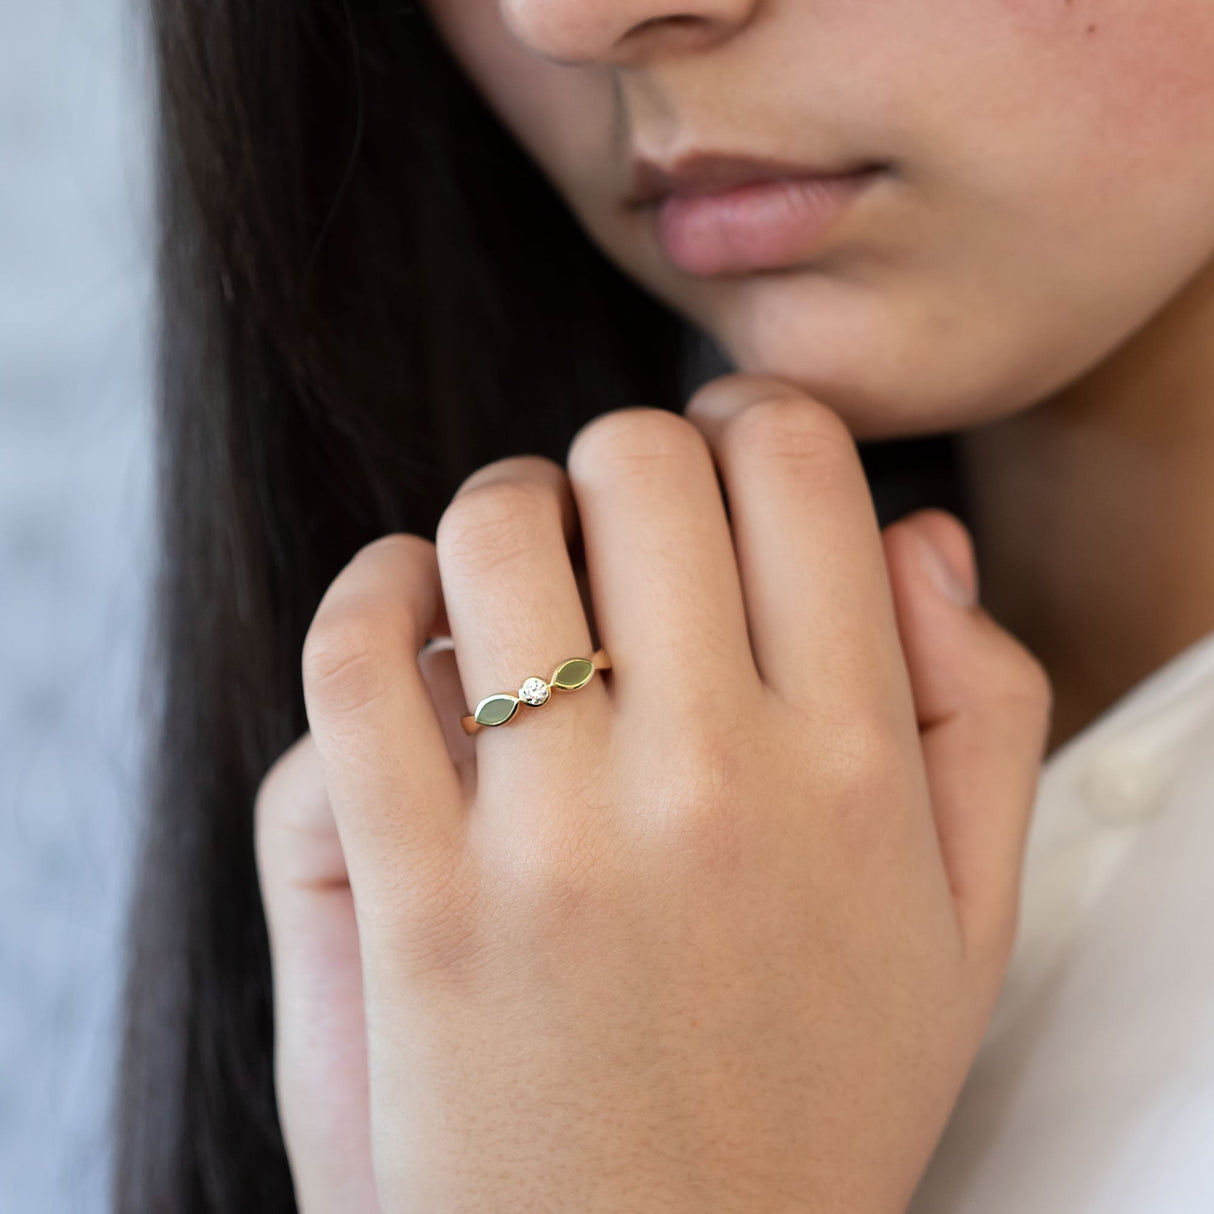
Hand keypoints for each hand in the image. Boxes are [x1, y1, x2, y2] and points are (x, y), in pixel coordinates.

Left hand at [254, 373, 1051, 1212]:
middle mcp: (715, 779)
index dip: (749, 424)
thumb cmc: (811, 1098)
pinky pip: (357, 661)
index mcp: (860, 767)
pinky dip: (368, 595)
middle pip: (636, 464)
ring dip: (497, 516)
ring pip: (492, 532)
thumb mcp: (965, 923)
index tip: (719, 459)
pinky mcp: (419, 903)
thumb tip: (919, 535)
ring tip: (511, 579)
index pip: (798, 467)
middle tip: (614, 527)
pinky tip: (404, 614)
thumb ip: (980, 710)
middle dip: (620, 462)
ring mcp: (556, 842)